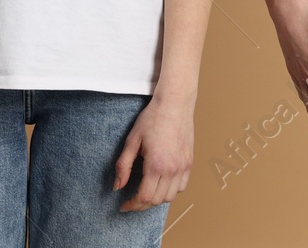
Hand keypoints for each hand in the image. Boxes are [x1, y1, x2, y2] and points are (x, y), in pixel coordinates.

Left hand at [114, 94, 193, 211]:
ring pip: (170, 197)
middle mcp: (172, 169)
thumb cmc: (152, 118)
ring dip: (157, 198)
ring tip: (146, 192)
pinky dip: (171, 190)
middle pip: (157, 200)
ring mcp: (183, 166)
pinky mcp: (189, 162)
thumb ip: (123, 166)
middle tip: (132, 201)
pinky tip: (162, 183)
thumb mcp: (132, 140)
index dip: (132, 205)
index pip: (144, 198)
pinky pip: (182, 186)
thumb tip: (117, 187)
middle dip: (141, 205)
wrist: (174, 103)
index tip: (124, 205)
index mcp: (156, 165)